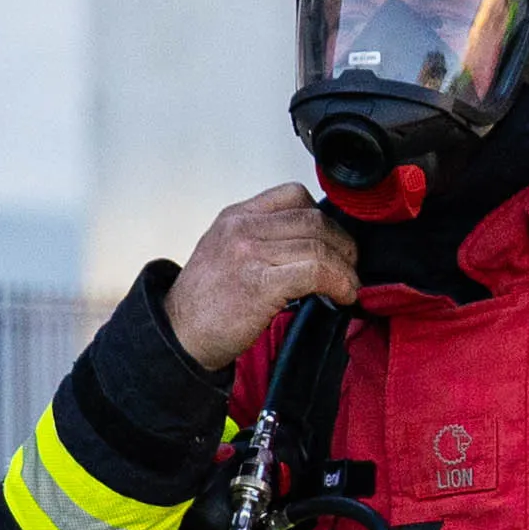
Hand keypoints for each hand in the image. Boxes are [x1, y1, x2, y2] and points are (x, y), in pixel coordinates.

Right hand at [165, 185, 362, 373]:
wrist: (180, 334)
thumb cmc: (206, 302)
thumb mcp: (226, 252)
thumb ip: (262, 239)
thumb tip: (313, 245)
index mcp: (236, 216)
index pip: (294, 195)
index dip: (324, 218)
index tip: (333, 242)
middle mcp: (242, 228)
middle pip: (313, 219)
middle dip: (342, 244)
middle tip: (349, 267)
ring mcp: (249, 253)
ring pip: (319, 245)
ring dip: (345, 269)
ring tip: (347, 287)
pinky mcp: (260, 283)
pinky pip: (315, 271)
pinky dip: (338, 283)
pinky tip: (340, 296)